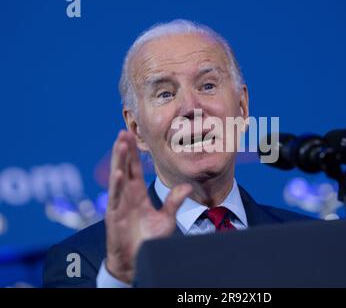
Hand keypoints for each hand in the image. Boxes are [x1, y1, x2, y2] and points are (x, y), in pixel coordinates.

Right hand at [105, 130, 191, 283]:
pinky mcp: (114, 215)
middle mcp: (127, 195)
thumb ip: (174, 202)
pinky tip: (119, 172)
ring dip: (119, 160)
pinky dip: (117, 185)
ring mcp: (119, 204)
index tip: (130, 136)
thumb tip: (186, 187)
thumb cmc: (149, 239)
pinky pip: (116, 198)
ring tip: (120, 143)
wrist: (137, 259)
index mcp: (137, 193)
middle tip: (123, 131)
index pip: (134, 169)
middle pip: (124, 167)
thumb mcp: (166, 218)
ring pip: (118, 177)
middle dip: (123, 150)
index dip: (132, 153)